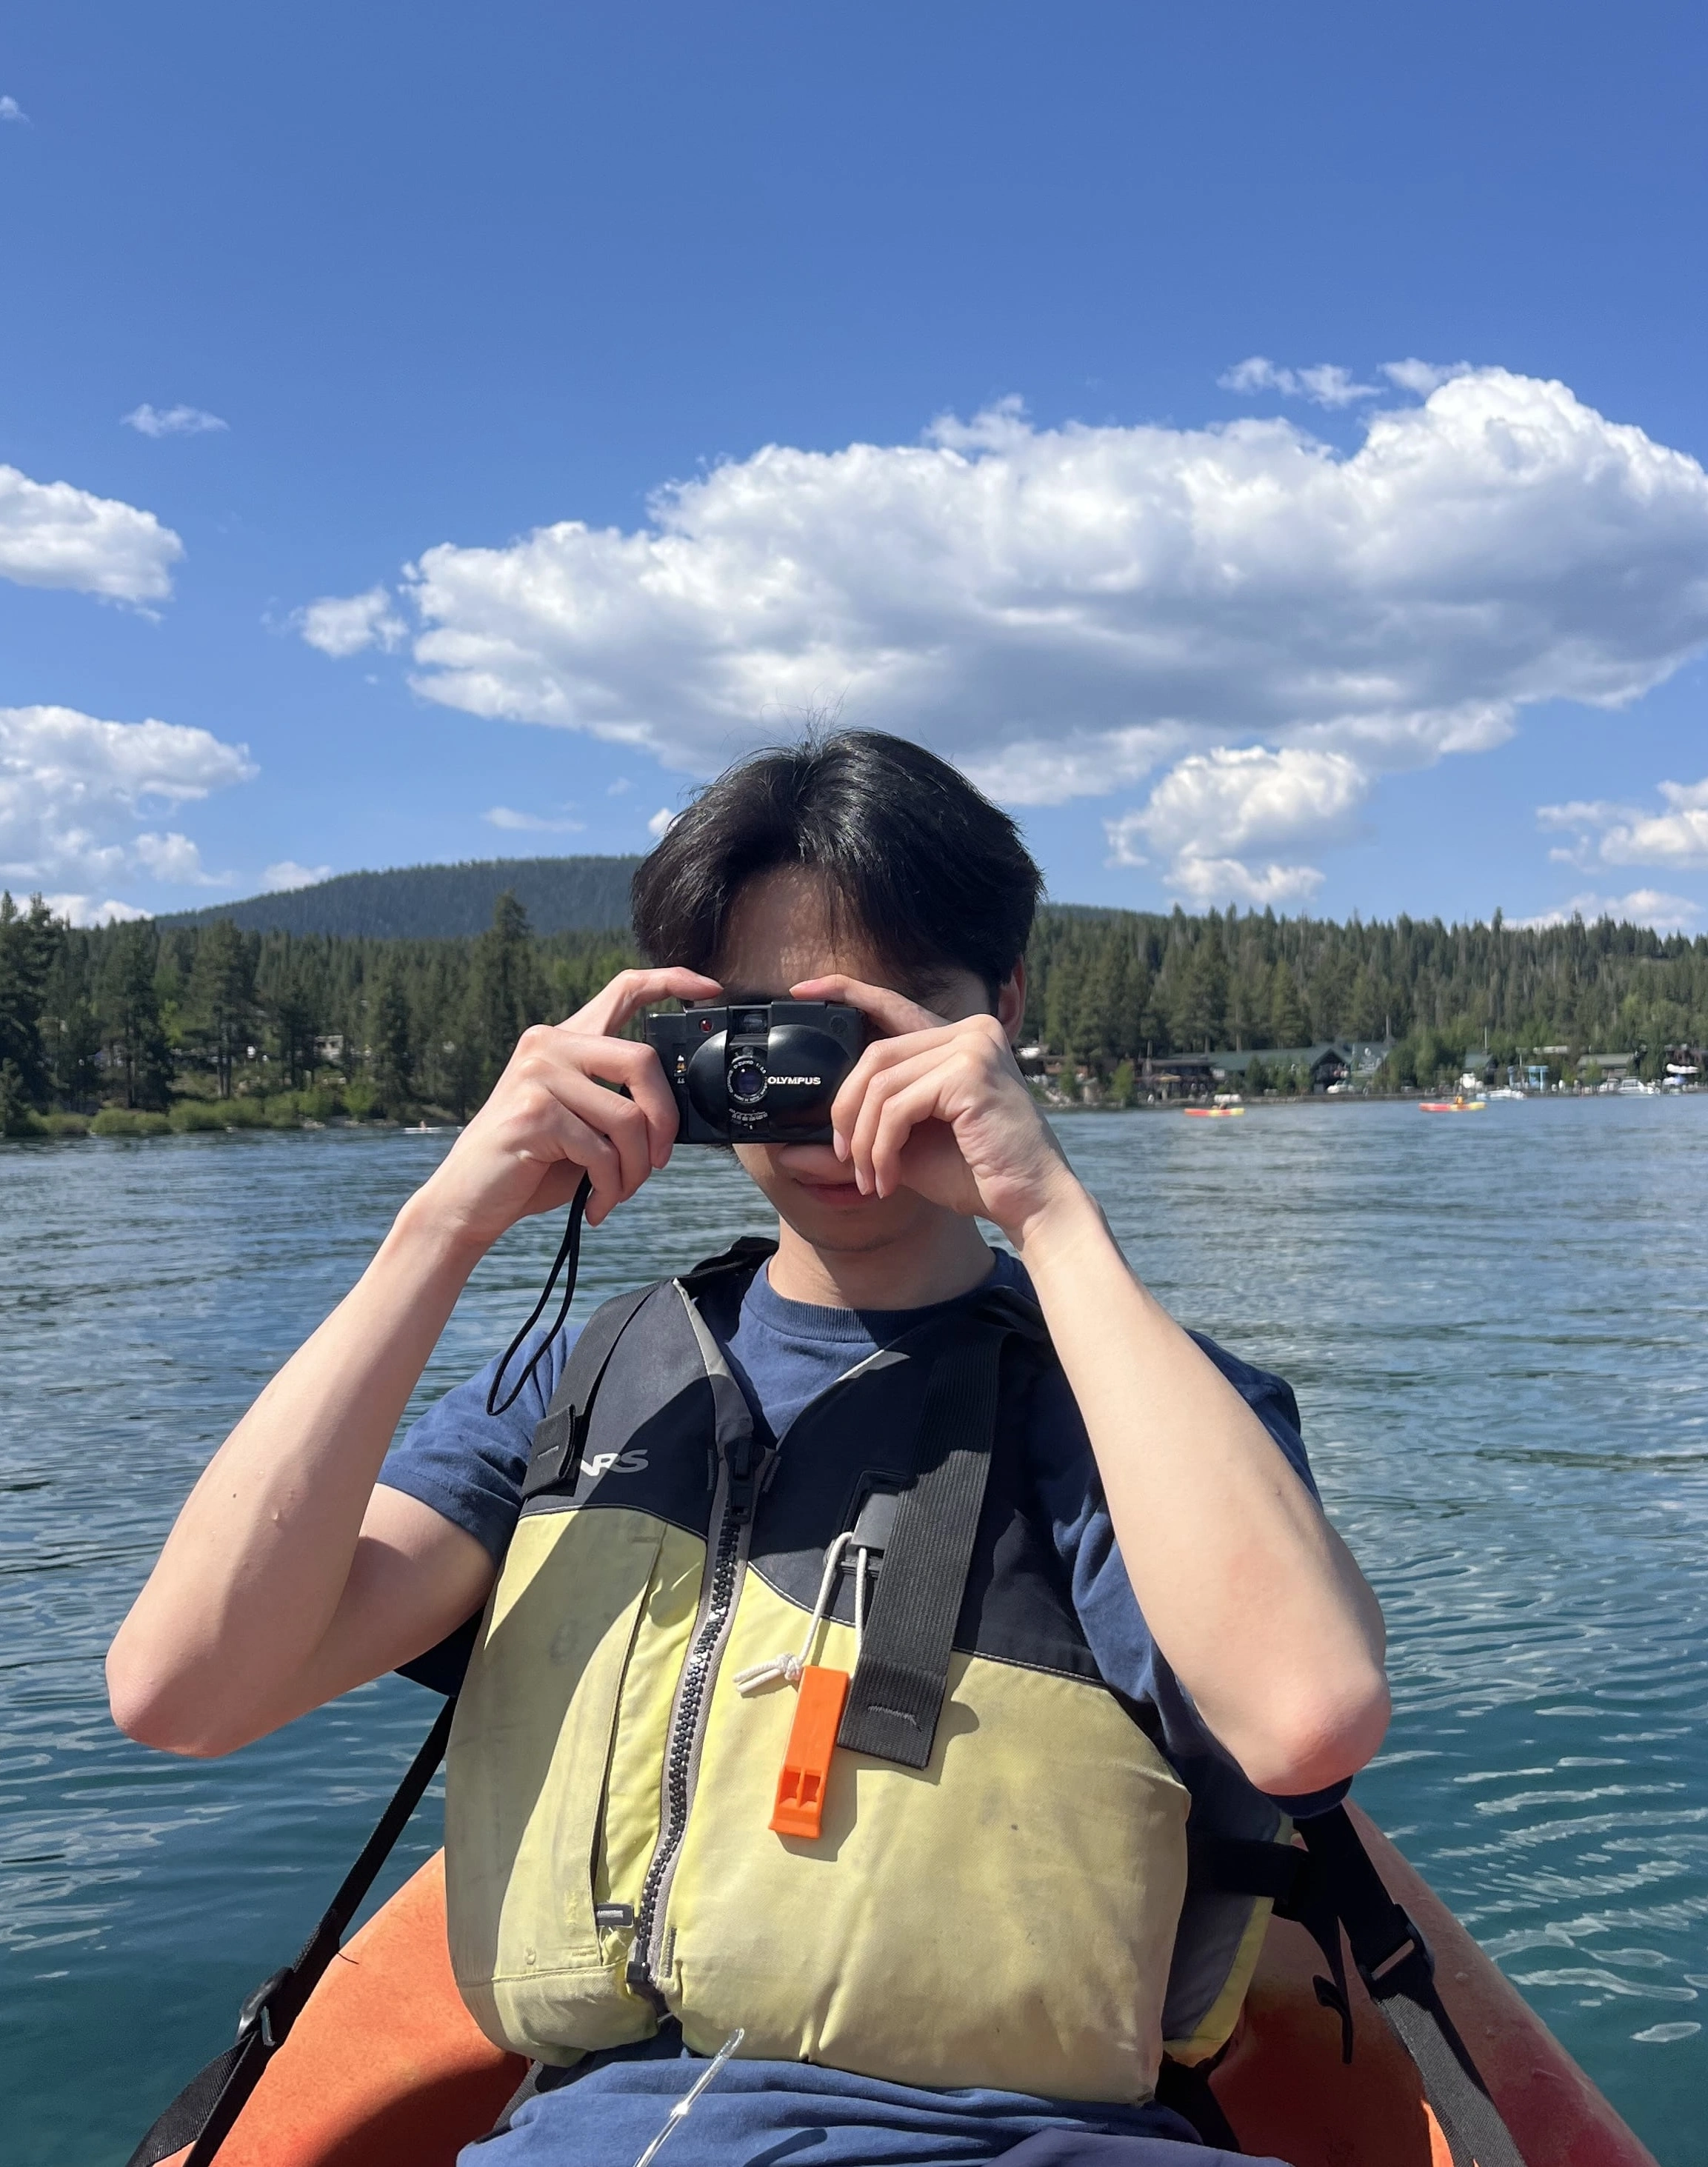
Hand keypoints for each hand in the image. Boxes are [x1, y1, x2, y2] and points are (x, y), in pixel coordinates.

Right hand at [416, 967, 720, 1249]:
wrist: (468, 1202)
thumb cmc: (534, 1165)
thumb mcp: (584, 1123)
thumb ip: (619, 1101)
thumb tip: (678, 1113)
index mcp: (565, 1040)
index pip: (624, 989)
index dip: (671, 981)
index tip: (710, 989)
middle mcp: (548, 1044)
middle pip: (643, 1061)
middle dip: (665, 1120)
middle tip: (660, 1161)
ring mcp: (537, 1074)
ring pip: (628, 1117)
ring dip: (635, 1168)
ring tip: (618, 1191)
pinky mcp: (534, 1113)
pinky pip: (602, 1152)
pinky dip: (610, 1187)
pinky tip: (596, 1204)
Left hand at [792, 974, 1082, 1244]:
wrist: (1031, 1202)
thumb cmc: (976, 1173)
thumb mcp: (904, 1148)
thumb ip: (859, 1136)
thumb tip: (790, 1149)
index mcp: (957, 1039)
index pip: (892, 1005)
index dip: (845, 992)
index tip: (802, 991)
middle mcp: (969, 1031)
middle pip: (875, 1056)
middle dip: (847, 1111)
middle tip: (845, 1158)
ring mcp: (972, 1046)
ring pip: (881, 1085)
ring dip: (864, 1140)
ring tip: (871, 1178)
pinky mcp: (970, 1072)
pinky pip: (898, 1107)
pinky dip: (882, 1149)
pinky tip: (888, 1179)